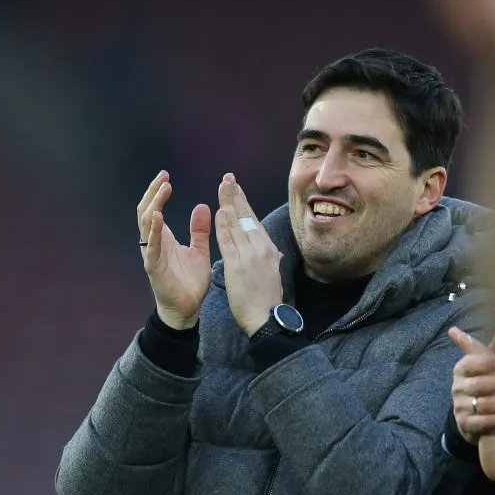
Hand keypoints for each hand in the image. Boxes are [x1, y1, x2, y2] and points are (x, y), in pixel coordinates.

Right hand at [138, 170, 212, 329]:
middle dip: (153, 193)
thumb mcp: (200, 251)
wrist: (187, 308)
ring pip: (146, 225)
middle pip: (146, 211)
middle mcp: (155, 243)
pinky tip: (157, 217)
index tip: (166, 176)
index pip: (156, 208)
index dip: (158, 192)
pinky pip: (151, 246)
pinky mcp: (154, 267)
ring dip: (153, 206)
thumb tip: (202, 206)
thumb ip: (200, 230)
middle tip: (163, 177)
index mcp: (164, 238)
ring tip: (161, 191)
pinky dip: (153, 231)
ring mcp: (152, 254)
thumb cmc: (191, 281)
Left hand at [214, 173, 284, 335]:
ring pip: (236, 224)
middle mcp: (260, 248)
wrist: (267, 317)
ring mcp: (249, 255)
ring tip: (223, 186)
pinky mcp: (237, 265)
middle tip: (228, 178)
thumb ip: (271, 260)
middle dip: (236, 196)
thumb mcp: (273, 275)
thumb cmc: (268, 299)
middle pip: (245, 217)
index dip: (244, 203)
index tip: (237, 188)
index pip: (253, 221)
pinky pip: (228, 241)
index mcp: (268, 249)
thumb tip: (275, 252)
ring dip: (228, 203)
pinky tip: (219, 211)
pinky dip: (223, 225)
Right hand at [449, 327, 494, 442]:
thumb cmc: (487, 387)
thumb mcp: (490, 367)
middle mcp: (457, 388)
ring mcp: (460, 407)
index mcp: (461, 370)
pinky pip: (486, 422)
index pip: (472, 363)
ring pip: (486, 404)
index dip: (489, 362)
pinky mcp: (466, 425)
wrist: (480, 420)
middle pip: (481, 384)